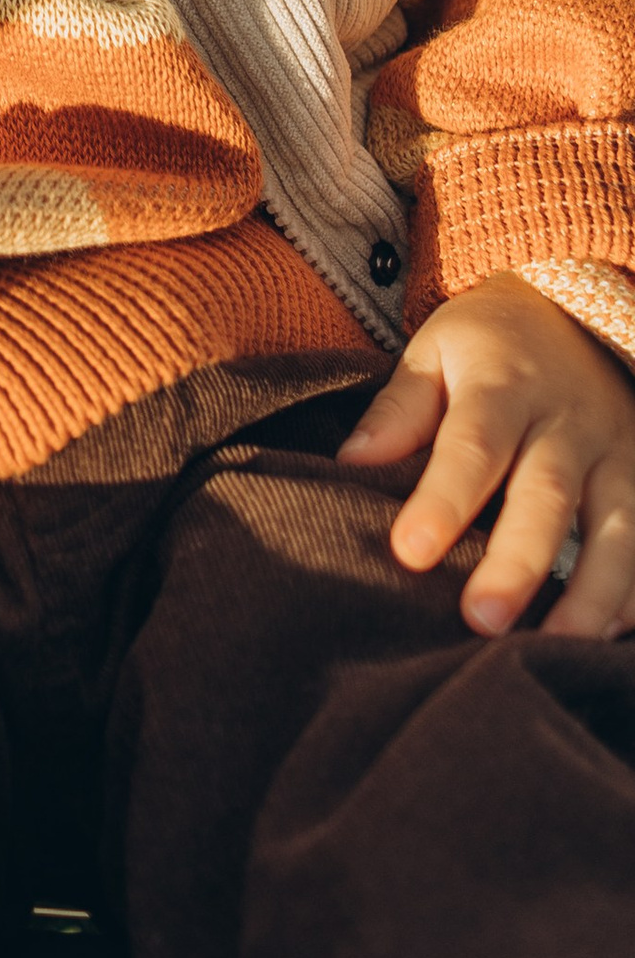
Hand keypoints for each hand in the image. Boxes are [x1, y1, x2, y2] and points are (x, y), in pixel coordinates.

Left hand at [338, 270, 634, 638]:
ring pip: (617, 529)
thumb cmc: (488, 345)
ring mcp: (618, 454)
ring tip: (557, 645)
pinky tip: (607, 633)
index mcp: (505, 386)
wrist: (576, 312)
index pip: (472, 446)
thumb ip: (400, 409)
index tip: (410, 552)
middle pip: (547, 497)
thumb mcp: (436, 351)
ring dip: (592, 593)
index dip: (443, 500)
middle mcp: (568, 423)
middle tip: (482, 620)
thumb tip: (351, 462)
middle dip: (518, 563)